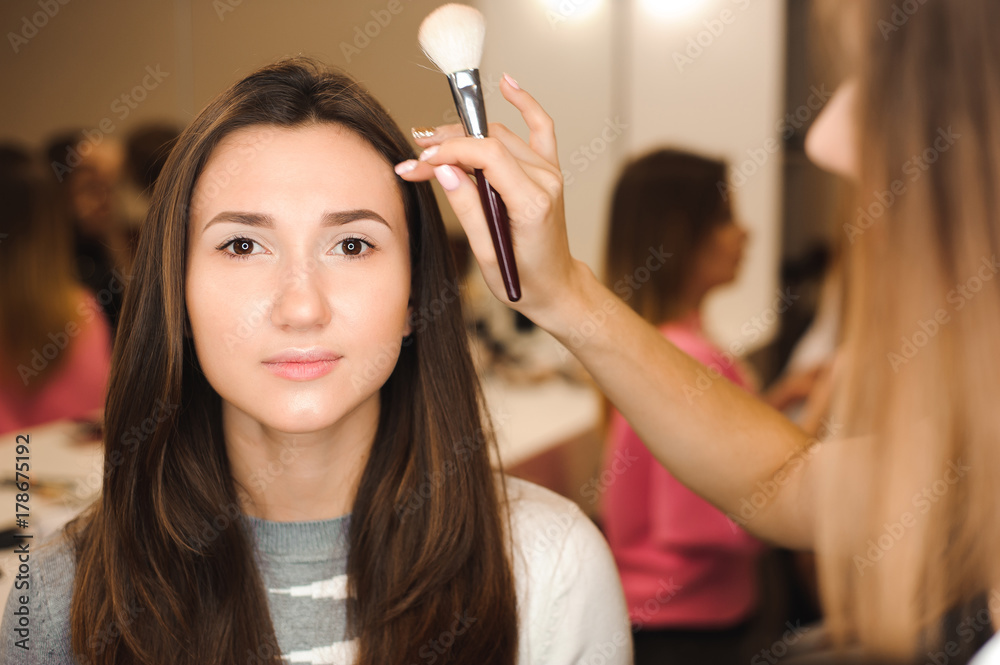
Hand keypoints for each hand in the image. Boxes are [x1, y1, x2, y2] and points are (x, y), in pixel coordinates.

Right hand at [394, 73, 588, 326]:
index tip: (419, 161)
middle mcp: (546, 181)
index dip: (449, 152)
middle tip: (415, 158)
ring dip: (465, 134)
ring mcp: (550, 173)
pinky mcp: (549, 171)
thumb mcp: (486, 253)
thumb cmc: (522, 279)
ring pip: (501, 134)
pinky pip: (539, 128)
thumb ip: (466, 207)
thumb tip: (443, 170)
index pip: (487, 156)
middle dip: (447, 145)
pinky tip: (507, 84)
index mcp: (532, 203)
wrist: (554, 286)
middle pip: (490, 142)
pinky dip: (524, 104)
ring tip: (431, 142)